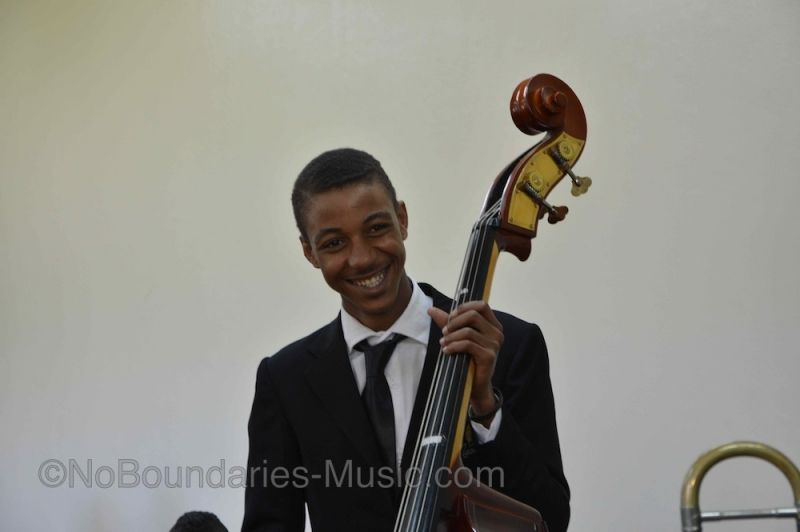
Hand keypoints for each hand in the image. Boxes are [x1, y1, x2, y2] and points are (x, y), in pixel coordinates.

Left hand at [428, 300, 502, 425]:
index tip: (450, 317)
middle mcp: (497, 333)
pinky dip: (453, 346)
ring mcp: (495, 344)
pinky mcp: (489, 356)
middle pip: (474, 315)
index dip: (464, 308)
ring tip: (443, 343)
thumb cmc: (467, 358)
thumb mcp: (458, 336)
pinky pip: (468, 344)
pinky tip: (446, 351)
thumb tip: (431, 309)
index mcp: (493, 325)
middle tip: (444, 331)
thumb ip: (448, 322)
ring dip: (451, 336)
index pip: (482, 305)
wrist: (474, 385)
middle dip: (455, 322)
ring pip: (468, 331)